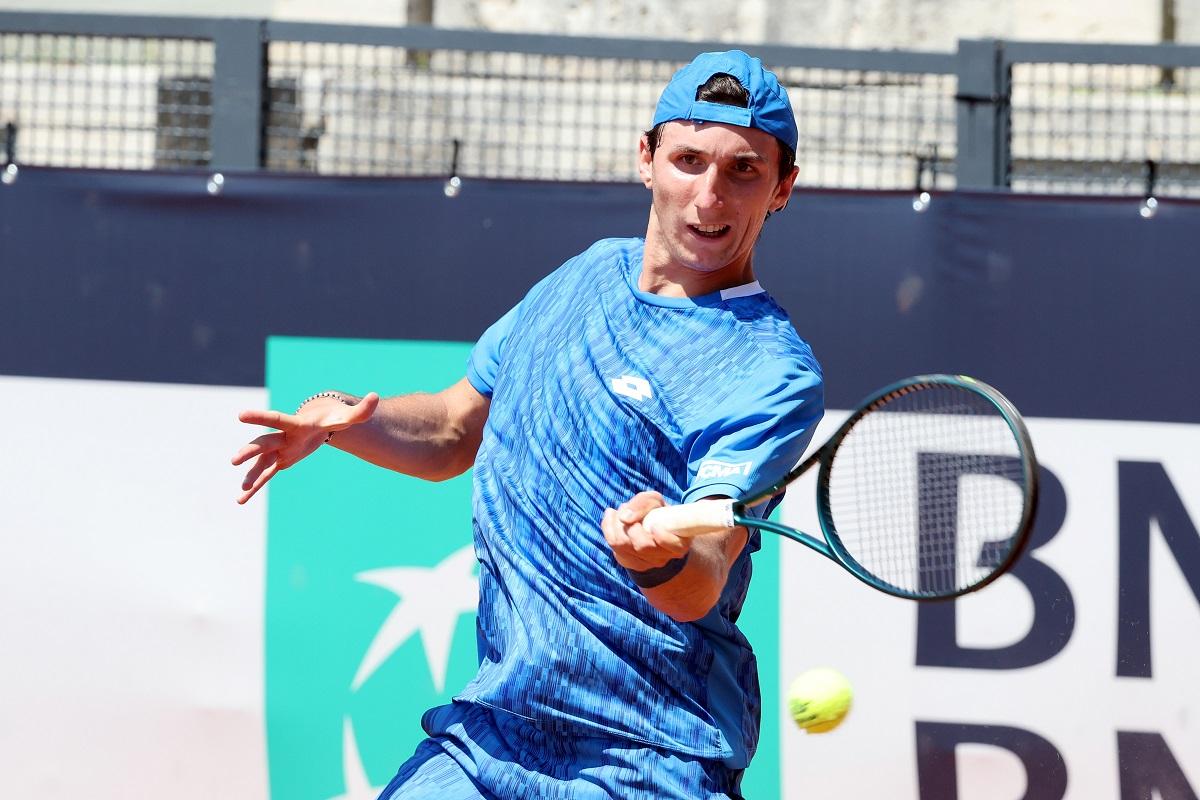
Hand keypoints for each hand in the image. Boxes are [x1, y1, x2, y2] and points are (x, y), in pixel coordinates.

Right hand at [231, 392, 379, 503]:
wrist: (319, 424)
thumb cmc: (332, 418)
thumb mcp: (346, 417)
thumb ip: (360, 410)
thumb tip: (375, 396)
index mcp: (295, 424)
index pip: (277, 419)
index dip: (260, 417)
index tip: (240, 415)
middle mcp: (283, 437)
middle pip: (264, 443)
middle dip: (250, 451)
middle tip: (235, 460)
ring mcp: (279, 450)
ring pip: (262, 463)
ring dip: (251, 476)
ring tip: (241, 492)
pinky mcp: (280, 462)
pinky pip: (265, 476)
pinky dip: (254, 487)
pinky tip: (241, 500)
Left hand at [601, 491, 690, 571]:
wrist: (650, 526)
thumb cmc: (657, 512)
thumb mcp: (655, 501)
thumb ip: (644, 503)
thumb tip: (624, 518)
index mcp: (679, 543)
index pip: (673, 547)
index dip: (663, 538)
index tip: (655, 525)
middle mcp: (663, 557)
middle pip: (642, 545)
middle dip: (631, 524)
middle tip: (631, 509)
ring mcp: (646, 563)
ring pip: (623, 544)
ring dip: (617, 522)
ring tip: (621, 511)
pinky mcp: (630, 562)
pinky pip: (613, 545)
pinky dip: (608, 525)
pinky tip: (611, 515)